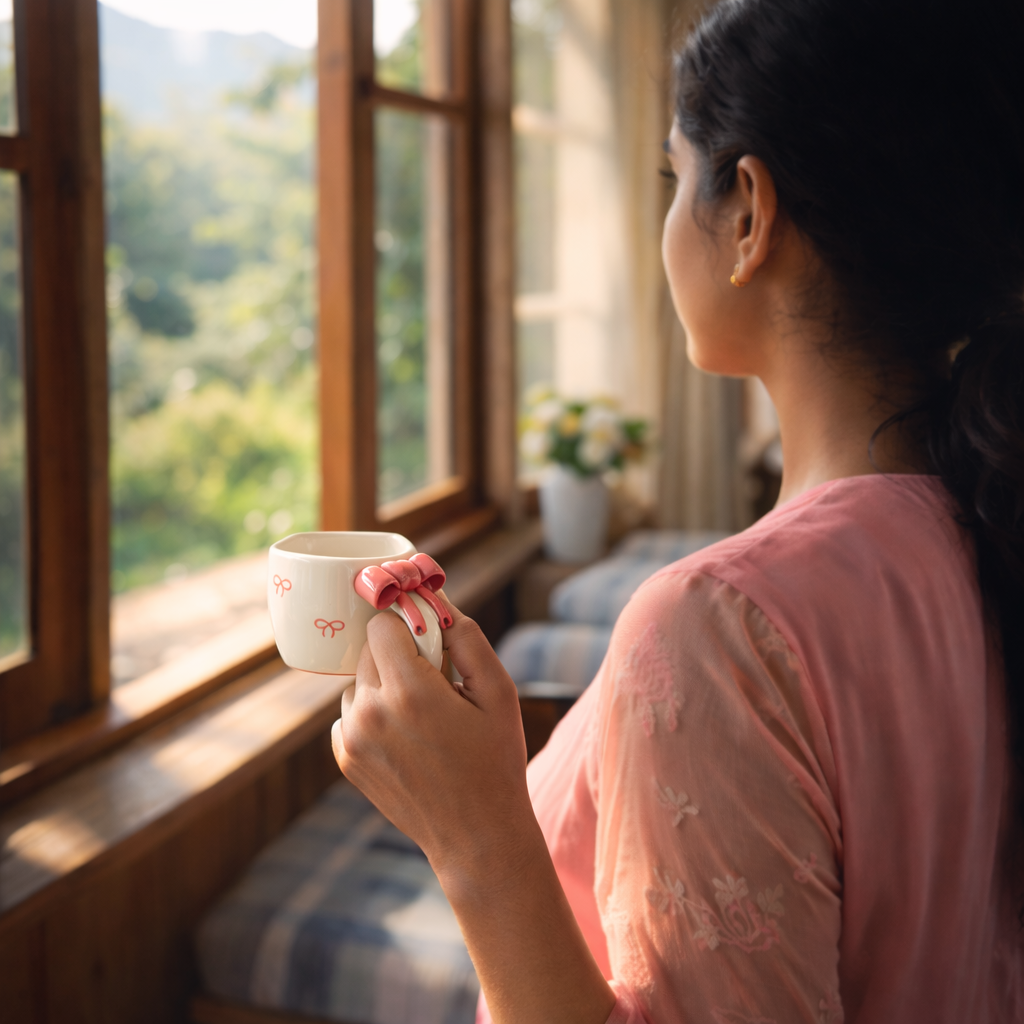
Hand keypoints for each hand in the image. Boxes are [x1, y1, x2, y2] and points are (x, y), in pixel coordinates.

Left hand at [332, 593, 533, 883]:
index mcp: (409, 692)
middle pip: (370, 651)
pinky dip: (374, 714)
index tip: (431, 643)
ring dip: (385, 686)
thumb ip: (465, 636)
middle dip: (400, 656)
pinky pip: (352, 712)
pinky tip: (407, 738)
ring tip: (424, 719)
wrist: (476, 835)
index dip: (409, 627)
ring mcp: (352, 739)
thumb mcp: (498, 691)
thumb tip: (434, 600)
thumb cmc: (495, 760)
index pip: (381, 625)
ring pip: (360, 682)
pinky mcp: (344, 758)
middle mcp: (370, 713)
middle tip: (438, 686)